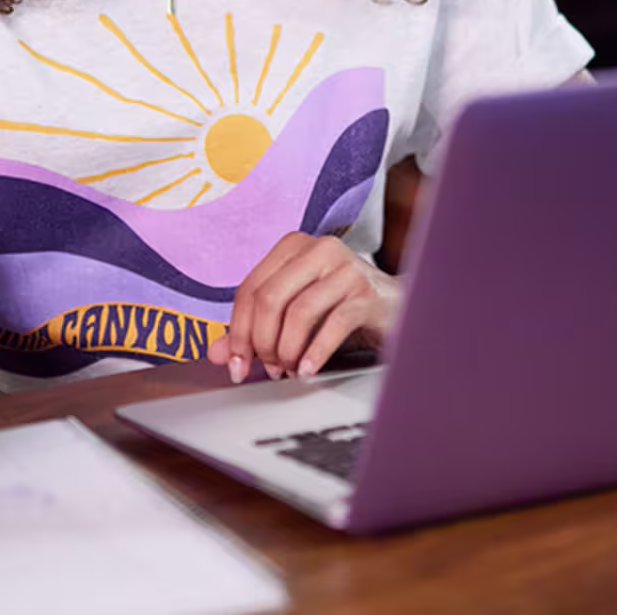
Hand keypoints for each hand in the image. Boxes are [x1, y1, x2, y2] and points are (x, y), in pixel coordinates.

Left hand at [209, 233, 397, 383]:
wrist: (398, 309)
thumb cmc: (341, 308)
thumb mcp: (294, 316)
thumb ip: (254, 330)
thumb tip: (218, 353)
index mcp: (293, 246)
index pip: (249, 289)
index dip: (238, 331)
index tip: (237, 365)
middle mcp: (319, 248)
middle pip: (270, 298)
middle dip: (262, 342)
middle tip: (268, 369)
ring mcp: (346, 267)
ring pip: (299, 311)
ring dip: (288, 350)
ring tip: (290, 370)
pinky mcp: (368, 292)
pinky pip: (333, 324)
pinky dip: (315, 353)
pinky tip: (308, 370)